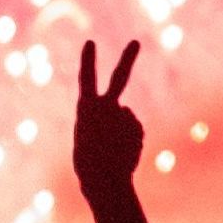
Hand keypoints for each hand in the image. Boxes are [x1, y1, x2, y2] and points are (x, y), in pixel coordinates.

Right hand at [70, 38, 145, 195]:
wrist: (104, 181)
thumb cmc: (88, 165)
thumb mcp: (86, 140)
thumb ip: (102, 121)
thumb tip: (125, 110)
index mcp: (85, 108)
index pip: (86, 79)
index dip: (88, 60)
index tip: (90, 42)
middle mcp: (106, 106)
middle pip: (120, 76)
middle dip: (128, 58)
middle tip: (136, 42)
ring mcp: (124, 115)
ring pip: (126, 117)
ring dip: (121, 132)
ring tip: (112, 149)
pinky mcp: (137, 125)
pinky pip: (135, 129)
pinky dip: (131, 139)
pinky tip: (123, 152)